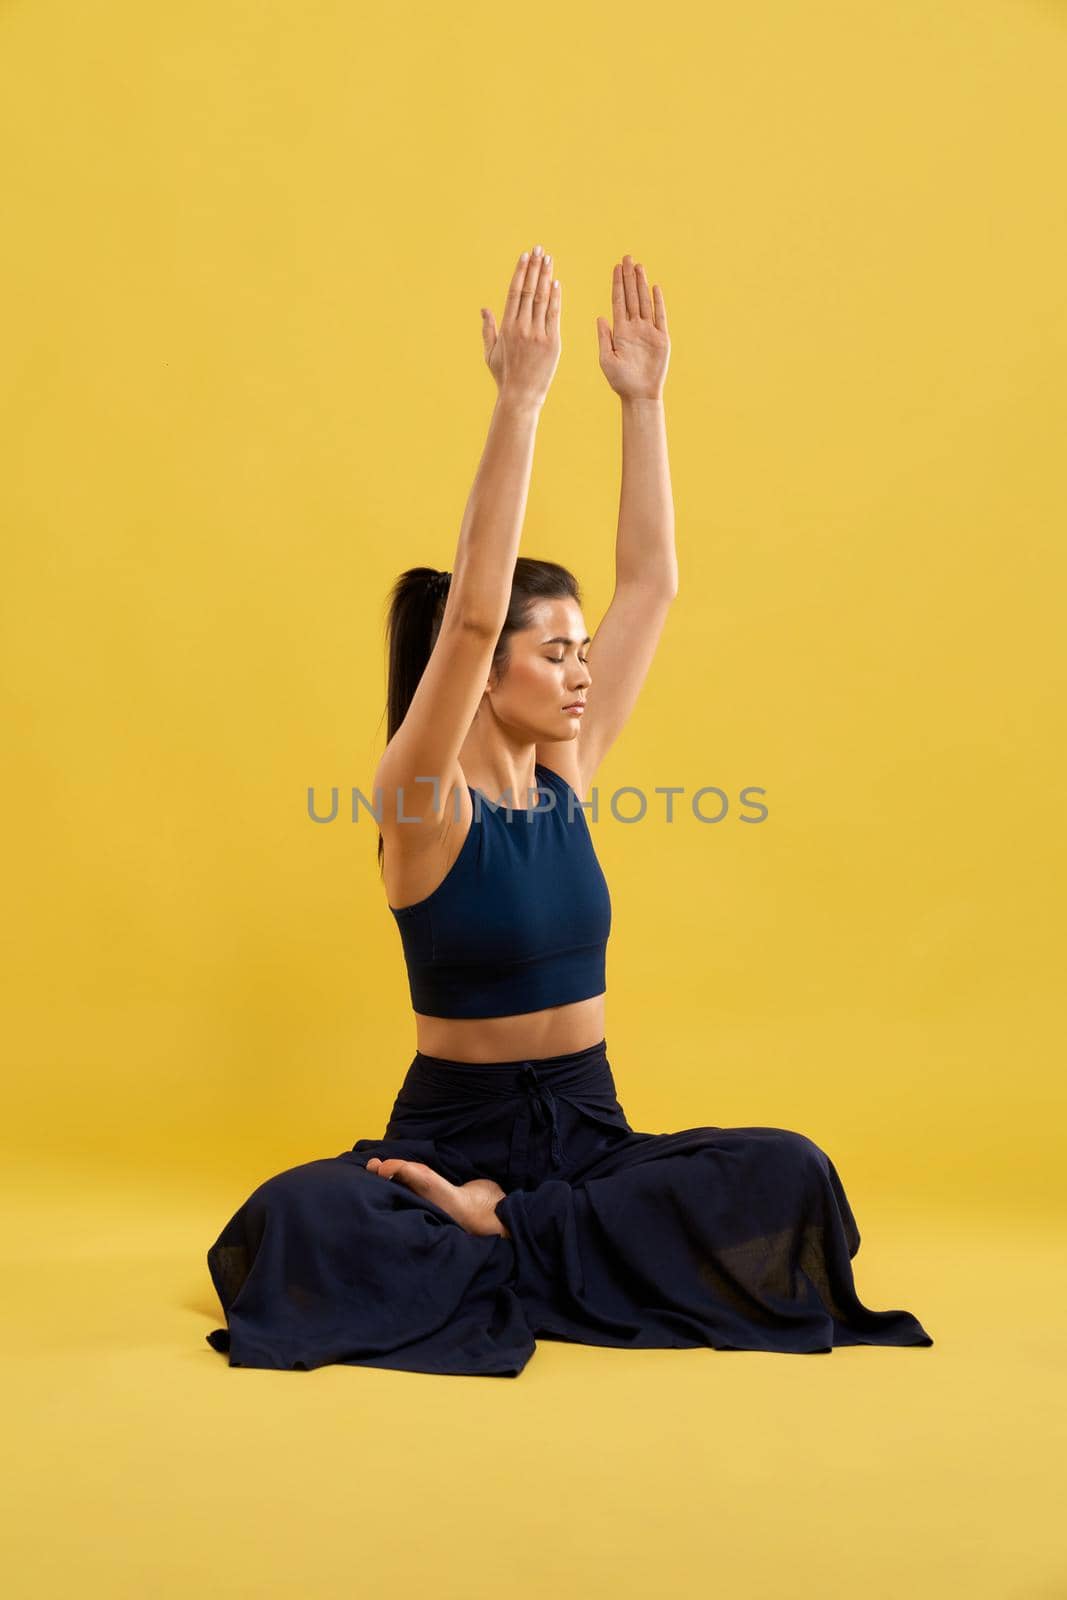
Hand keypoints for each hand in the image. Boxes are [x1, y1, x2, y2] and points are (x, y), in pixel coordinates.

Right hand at [480, 244, 561, 406]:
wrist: (521, 396)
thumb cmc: (504, 376)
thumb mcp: (490, 353)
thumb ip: (488, 329)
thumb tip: (484, 309)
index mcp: (506, 327)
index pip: (515, 292)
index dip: (520, 272)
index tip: (525, 256)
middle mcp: (522, 327)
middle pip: (529, 290)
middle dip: (535, 268)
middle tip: (539, 250)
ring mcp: (538, 334)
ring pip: (542, 299)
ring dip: (546, 277)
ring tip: (549, 260)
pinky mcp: (552, 343)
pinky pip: (554, 315)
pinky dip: (555, 298)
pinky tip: (556, 283)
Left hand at [596, 254, 669, 400]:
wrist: (638, 395)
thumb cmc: (620, 381)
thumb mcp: (606, 359)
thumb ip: (603, 338)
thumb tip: (600, 316)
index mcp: (620, 331)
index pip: (618, 301)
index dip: (617, 284)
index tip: (616, 267)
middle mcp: (634, 328)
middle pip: (631, 297)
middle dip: (629, 277)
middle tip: (627, 257)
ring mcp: (648, 332)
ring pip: (644, 302)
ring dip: (642, 284)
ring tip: (639, 266)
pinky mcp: (661, 339)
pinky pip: (660, 316)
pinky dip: (658, 302)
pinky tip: (655, 287)